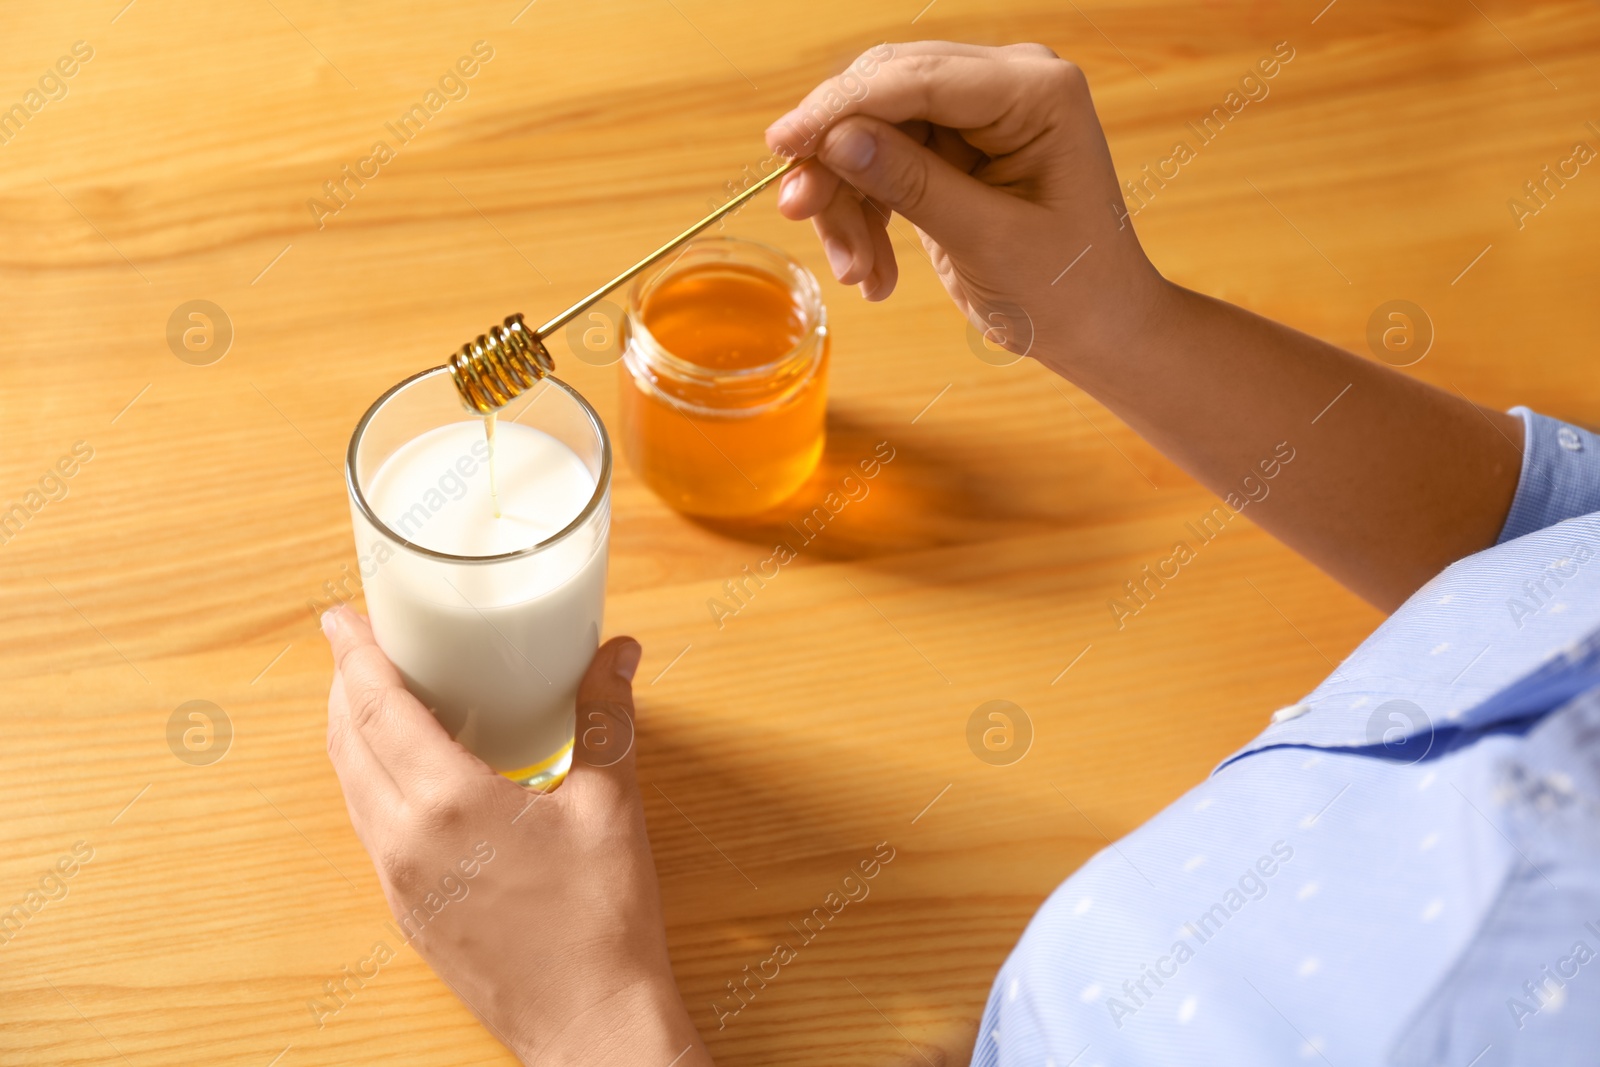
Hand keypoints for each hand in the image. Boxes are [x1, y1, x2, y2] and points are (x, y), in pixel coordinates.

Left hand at [321, 607, 708, 1065]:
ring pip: (351, 788)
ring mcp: (399, 882)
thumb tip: (619, 651)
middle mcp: (405, 841)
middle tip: (358, 642)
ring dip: (351, 733)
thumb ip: (607, 717)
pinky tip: (404, 771)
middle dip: (345, 685)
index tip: (341, 616)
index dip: (356, 656)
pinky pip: (369, 827)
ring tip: (372, 695)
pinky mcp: (407, 912)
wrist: (590, 1022)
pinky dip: (369, 780)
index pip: (380, 708)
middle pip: (349, 743)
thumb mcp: (611, 804)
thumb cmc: (603, 918)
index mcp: (448, 804)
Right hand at [765, 40, 1165, 368]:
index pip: (918, 77)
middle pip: (885, 93)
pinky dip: (864, 214)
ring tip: (856, 272)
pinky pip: (882, 163)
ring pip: (871, 132)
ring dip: (848, 200)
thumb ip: (912, 185)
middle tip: (797, 212)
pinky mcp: (954, 150)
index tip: (783, 144)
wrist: (1098, 329)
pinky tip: (870, 272)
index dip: (841, 107)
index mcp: (1036, 91)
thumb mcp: (987, 242)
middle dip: (837, 158)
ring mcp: (978, 116)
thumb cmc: (1067, 291)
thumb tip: (837, 138)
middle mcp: (1007, 85)